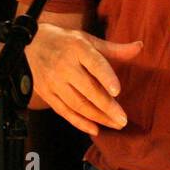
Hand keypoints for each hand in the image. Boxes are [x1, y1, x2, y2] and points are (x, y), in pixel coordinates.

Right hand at [26, 23, 142, 135]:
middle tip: (123, 120)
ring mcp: (54, 81)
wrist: (30, 44)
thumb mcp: (88, 40)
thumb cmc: (66, 42)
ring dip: (97, 117)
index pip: (94, 64)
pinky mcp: (46, 93)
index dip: (106, 78)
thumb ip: (114, 49)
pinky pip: (64, 111)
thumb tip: (139, 47)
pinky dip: (79, 122)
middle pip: (87, 89)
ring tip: (115, 125)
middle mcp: (64, 65)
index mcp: (78, 48)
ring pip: (77, 103)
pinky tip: (95, 129)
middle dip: (107, 107)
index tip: (118, 91)